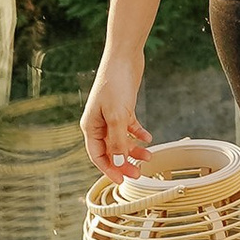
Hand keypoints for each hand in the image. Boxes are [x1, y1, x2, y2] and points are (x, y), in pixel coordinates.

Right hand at [82, 47, 148, 179]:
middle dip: (124, 163)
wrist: (124, 57)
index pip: (97, 156)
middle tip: (139, 173)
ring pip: (121, 140)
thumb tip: (117, 164)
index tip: (122, 182)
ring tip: (149, 156)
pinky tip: (148, 138)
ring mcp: (110, 116)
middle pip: (110, 151)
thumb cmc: (115, 84)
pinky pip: (129, 127)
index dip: (109, 170)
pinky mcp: (123, 108)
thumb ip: (117, 141)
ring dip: (133, 150)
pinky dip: (138, 134)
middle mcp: (98, 123)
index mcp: (90, 126)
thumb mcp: (118, 116)